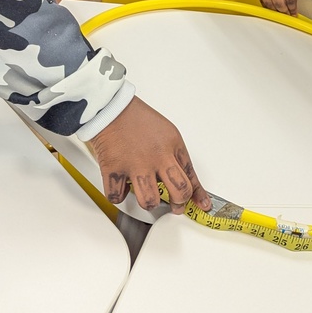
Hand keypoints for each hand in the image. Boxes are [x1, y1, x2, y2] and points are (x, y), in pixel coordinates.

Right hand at [88, 96, 210, 213]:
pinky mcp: (114, 169)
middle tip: (176, 205)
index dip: (197, 194)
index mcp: (173, 145)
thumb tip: (178, 176)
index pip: (191, 176)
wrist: (110, 107)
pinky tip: (123, 188)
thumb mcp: (166, 131)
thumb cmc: (136, 116)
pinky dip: (119, 196)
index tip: (201, 204)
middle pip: (178, 192)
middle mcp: (157, 157)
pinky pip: (117, 197)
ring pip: (150, 201)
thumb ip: (174, 154)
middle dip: (179, 204)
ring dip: (150, 202)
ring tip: (148, 196)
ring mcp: (136, 165)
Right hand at [256, 0, 297, 15]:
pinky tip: (273, 8)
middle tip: (287, 14)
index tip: (294, 14)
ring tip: (280, 13)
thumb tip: (292, 8)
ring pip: (269, 4)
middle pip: (279, 3)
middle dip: (284, 11)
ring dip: (275, 11)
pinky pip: (262, 1)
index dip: (292, 8)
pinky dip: (268, 7)